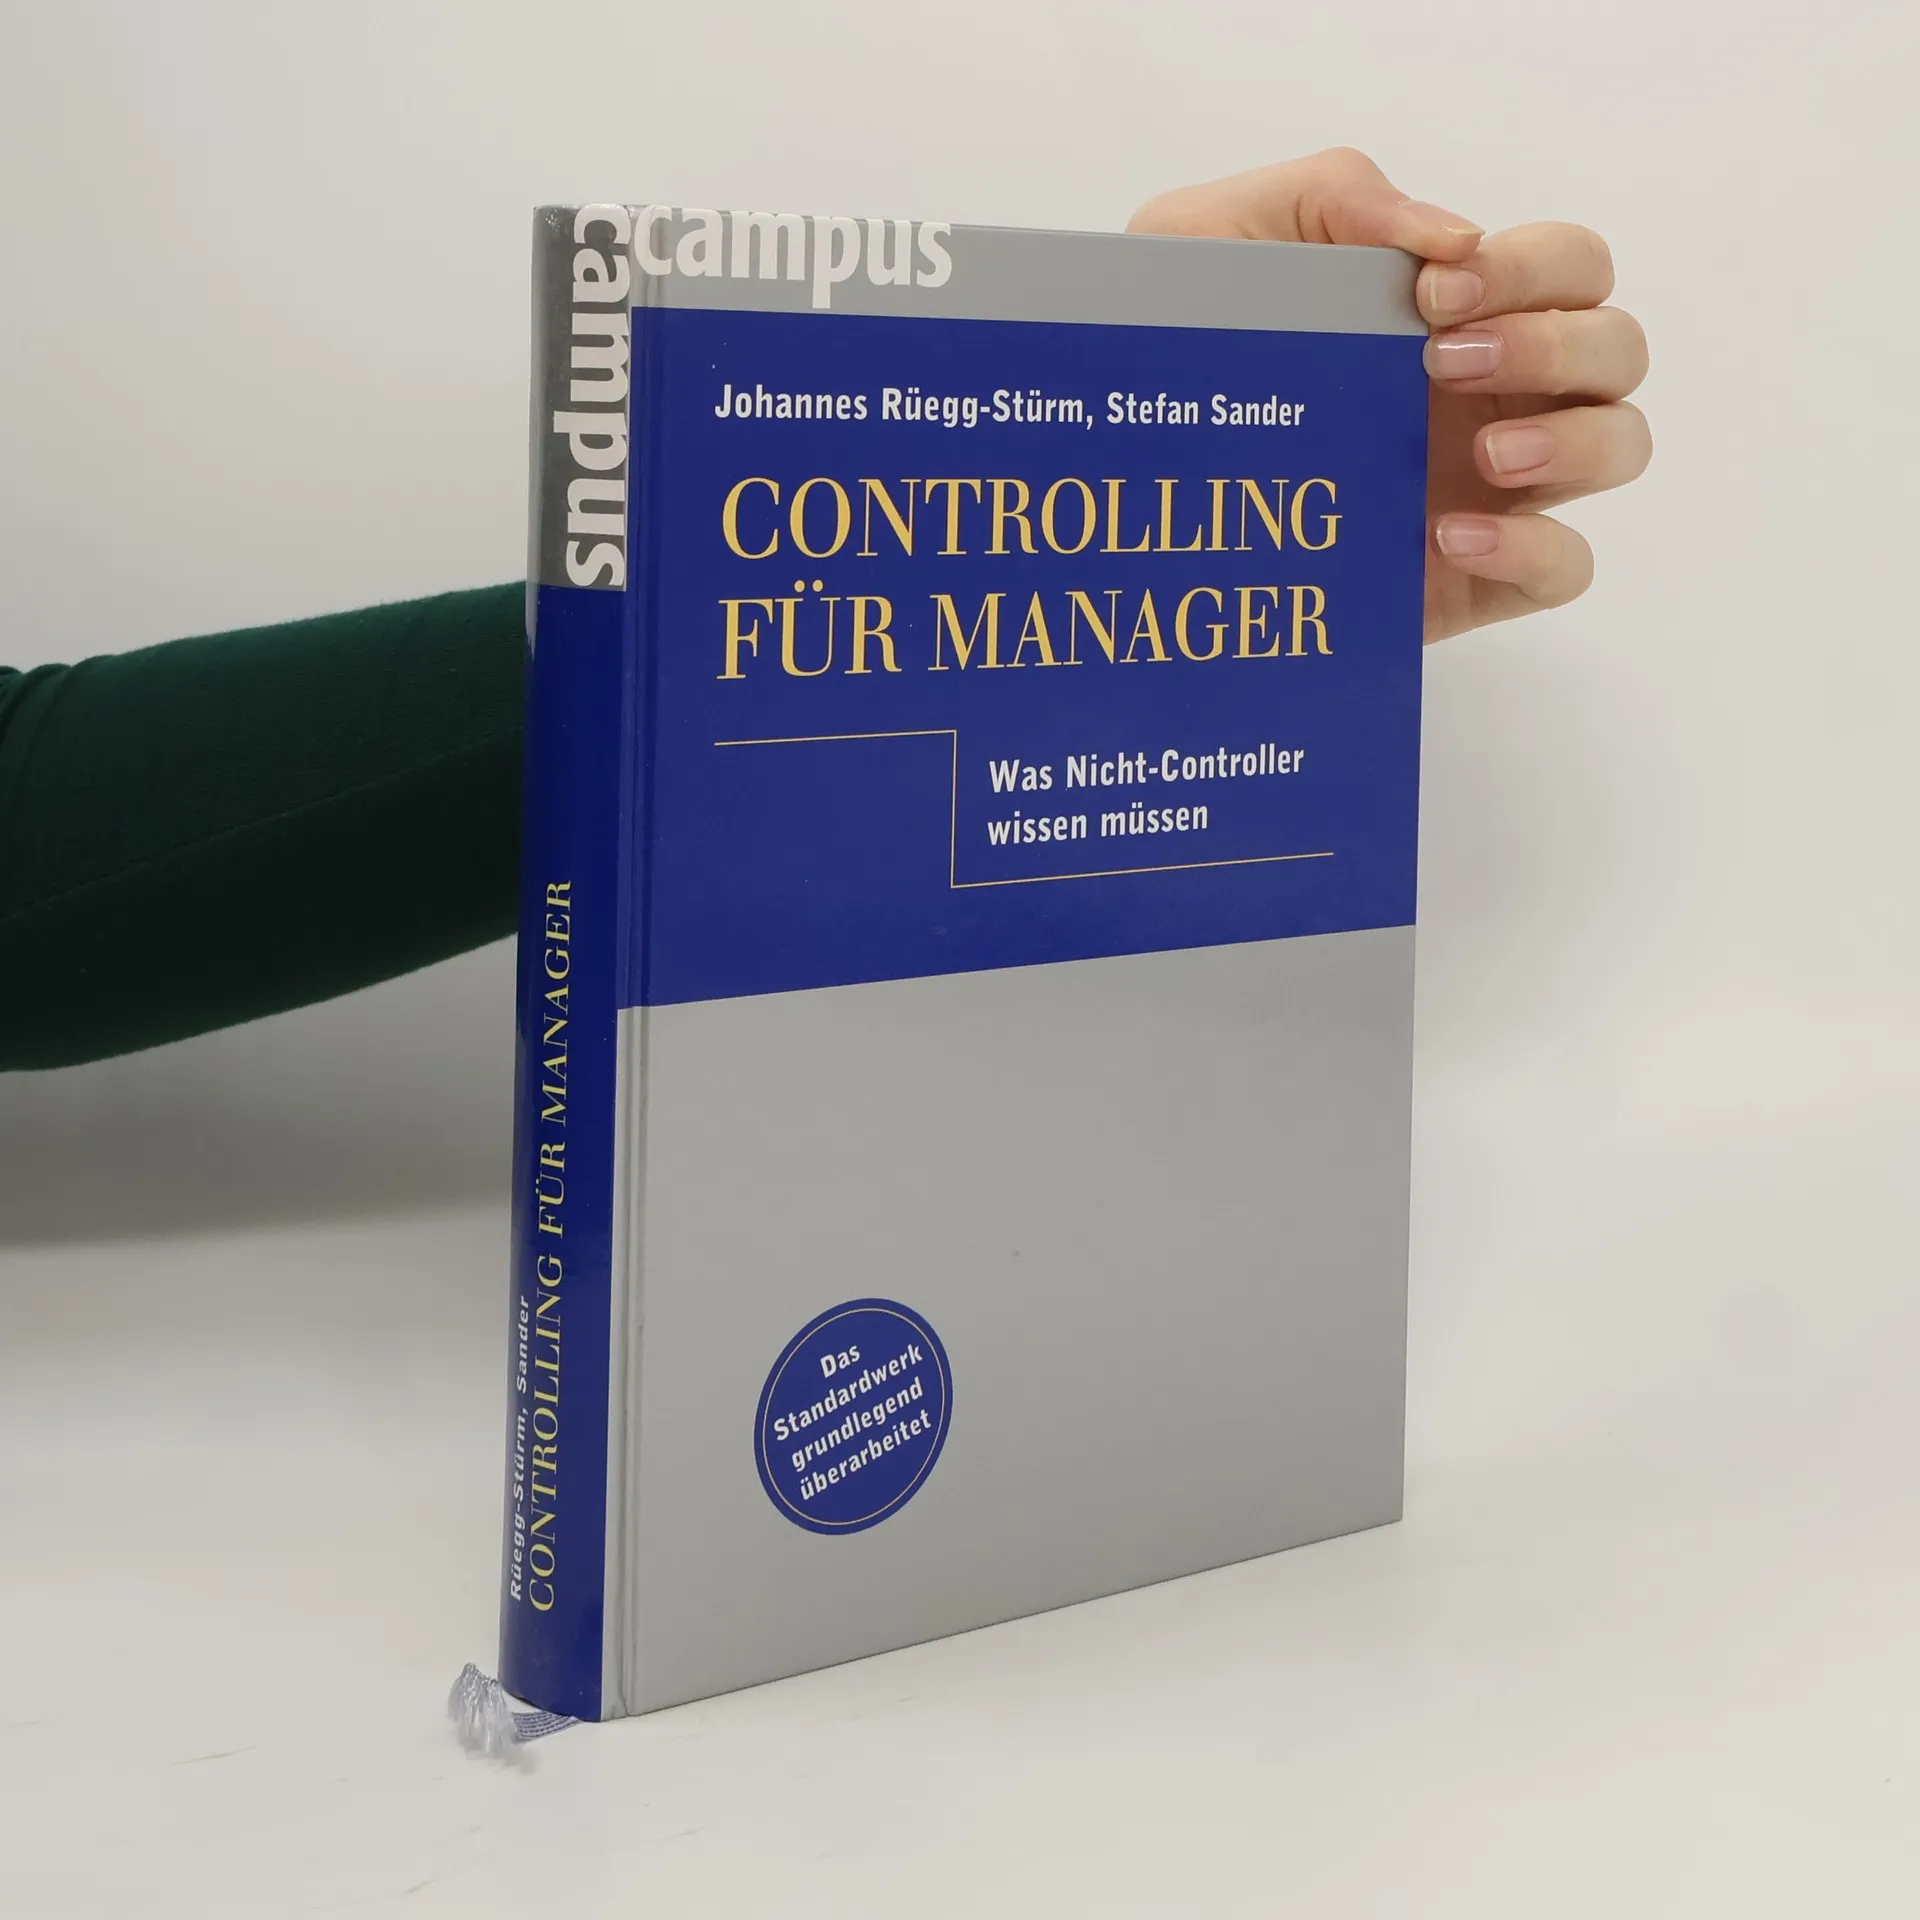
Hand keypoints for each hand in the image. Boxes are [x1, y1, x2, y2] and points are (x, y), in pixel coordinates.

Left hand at [1129, 149, 1649, 642]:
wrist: (1120, 468)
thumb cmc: (1180, 342)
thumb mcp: (1227, 235)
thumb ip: (1336, 193)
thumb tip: (1454, 237)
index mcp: (1462, 312)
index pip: (1572, 267)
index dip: (1534, 270)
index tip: (1435, 296)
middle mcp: (1495, 394)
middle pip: (1617, 351)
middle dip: (1556, 348)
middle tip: (1443, 365)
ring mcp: (1491, 486)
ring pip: (1618, 448)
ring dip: (1574, 440)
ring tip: (1485, 457)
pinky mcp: (1467, 577)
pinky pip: (1564, 567)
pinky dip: (1536, 549)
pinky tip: (1451, 536)